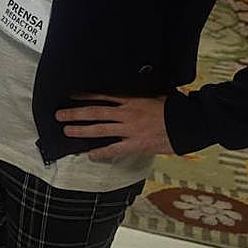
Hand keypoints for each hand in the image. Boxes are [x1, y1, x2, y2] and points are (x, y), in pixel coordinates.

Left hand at [55, 93, 171, 161]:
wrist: (189, 123)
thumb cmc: (175, 108)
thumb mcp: (156, 96)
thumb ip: (141, 96)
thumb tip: (131, 94)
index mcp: (132, 100)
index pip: (103, 97)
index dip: (86, 96)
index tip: (72, 96)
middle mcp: (127, 113)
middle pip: (96, 112)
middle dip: (75, 113)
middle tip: (59, 115)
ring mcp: (130, 129)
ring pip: (100, 130)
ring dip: (81, 130)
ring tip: (67, 131)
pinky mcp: (137, 144)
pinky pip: (115, 149)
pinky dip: (102, 152)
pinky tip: (90, 154)